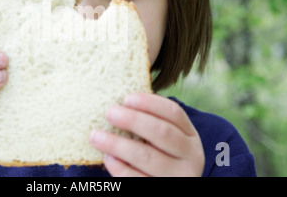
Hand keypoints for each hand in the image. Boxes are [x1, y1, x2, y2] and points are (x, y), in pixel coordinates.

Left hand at [89, 93, 204, 176]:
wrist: (166, 185)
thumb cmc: (159, 156)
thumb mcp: (164, 140)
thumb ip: (148, 123)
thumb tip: (117, 104)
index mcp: (190, 135)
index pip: (173, 112)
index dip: (150, 103)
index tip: (126, 98)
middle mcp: (191, 156)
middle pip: (162, 132)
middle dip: (133, 120)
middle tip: (109, 112)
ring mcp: (179, 176)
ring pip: (148, 157)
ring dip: (119, 144)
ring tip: (96, 136)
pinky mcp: (161, 190)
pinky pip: (138, 179)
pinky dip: (121, 167)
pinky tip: (107, 158)